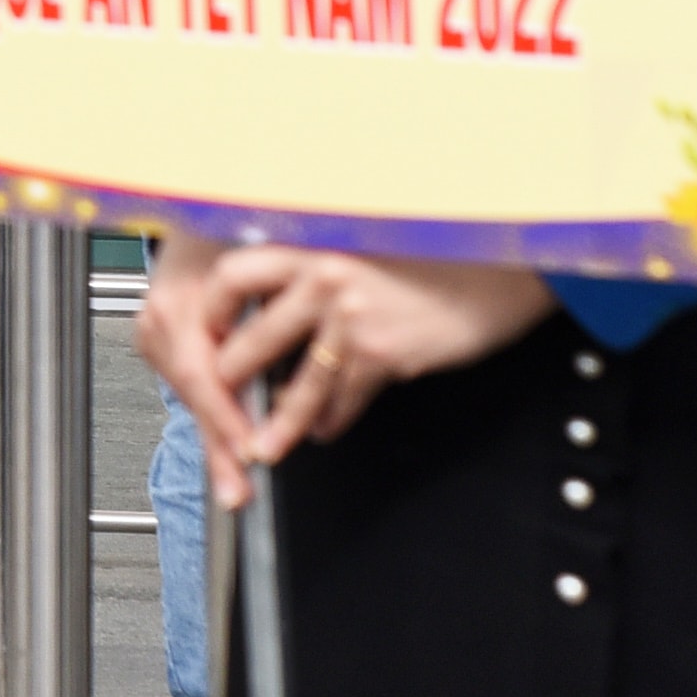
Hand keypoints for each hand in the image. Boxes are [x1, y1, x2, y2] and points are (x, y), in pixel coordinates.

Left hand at [143, 238, 551, 506]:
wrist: (491, 277)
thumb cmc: (424, 264)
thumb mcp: (358, 253)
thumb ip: (312, 276)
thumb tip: (269, 315)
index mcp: (310, 248)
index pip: (235, 275)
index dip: (214, 310)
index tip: (204, 335)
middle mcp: (323, 278)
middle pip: (255, 338)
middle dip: (232, 382)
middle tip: (219, 407)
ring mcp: (352, 317)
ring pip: (300, 382)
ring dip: (278, 422)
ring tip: (262, 447)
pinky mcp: (383, 353)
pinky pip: (345, 396)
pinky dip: (332, 419)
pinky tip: (325, 430)